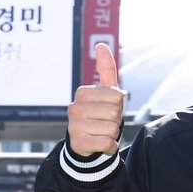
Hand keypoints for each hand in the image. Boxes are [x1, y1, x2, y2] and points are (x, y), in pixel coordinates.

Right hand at [67, 42, 125, 156]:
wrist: (85, 143)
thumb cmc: (99, 114)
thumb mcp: (104, 92)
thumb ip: (106, 69)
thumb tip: (101, 45)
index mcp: (82, 92)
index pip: (117, 96)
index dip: (118, 104)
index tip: (107, 108)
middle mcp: (74, 107)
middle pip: (115, 112)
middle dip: (116, 120)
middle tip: (105, 122)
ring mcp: (74, 126)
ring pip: (112, 128)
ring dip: (113, 134)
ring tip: (101, 132)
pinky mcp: (78, 143)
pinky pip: (107, 143)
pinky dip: (110, 146)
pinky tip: (101, 143)